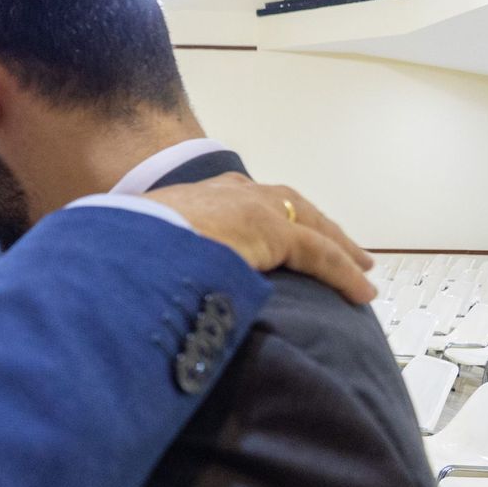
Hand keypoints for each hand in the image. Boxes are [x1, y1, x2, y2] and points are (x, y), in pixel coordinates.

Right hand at [146, 173, 375, 303]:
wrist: (129, 239)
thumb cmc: (125, 249)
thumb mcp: (143, 251)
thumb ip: (159, 262)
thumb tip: (149, 291)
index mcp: (198, 195)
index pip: (247, 200)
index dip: (271, 216)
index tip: (283, 230)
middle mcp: (231, 192)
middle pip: (290, 205)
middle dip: (317, 224)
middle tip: (341, 246)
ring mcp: (255, 208)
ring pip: (312, 228)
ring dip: (339, 249)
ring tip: (362, 270)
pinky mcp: (274, 232)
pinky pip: (320, 256)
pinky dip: (344, 275)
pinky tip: (362, 294)